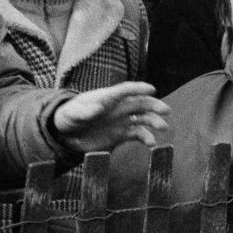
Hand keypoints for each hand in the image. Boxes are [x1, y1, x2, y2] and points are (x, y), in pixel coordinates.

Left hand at [52, 82, 169, 152]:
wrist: (66, 134)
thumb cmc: (70, 117)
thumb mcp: (73, 113)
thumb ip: (85, 111)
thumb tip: (98, 107)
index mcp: (108, 98)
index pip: (126, 90)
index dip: (139, 89)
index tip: (152, 89)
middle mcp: (119, 108)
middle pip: (141, 103)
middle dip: (154, 106)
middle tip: (166, 111)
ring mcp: (122, 121)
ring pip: (143, 118)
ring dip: (154, 122)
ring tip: (163, 127)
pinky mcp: (121, 135)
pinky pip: (137, 134)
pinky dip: (146, 138)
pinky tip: (151, 144)